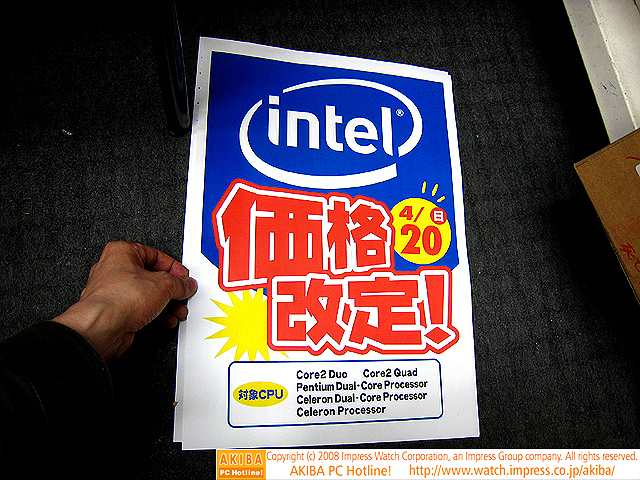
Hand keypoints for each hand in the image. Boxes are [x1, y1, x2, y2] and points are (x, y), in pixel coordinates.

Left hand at [52, 241, 196, 359]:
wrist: (102, 327)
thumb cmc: (119, 299)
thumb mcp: (163, 285)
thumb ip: (179, 283)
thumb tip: (185, 284)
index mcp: (121, 252)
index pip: (155, 255)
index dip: (173, 267)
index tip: (184, 277)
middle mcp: (114, 269)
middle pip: (152, 276)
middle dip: (171, 289)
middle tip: (181, 294)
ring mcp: (113, 292)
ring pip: (147, 295)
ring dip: (165, 304)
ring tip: (177, 310)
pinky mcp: (115, 311)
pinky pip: (140, 309)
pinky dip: (155, 313)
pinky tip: (166, 319)